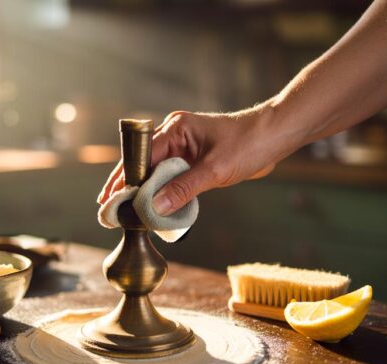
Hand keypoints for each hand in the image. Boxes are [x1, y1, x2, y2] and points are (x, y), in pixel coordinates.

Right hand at [98, 106, 293, 215]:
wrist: (277, 135)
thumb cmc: (249, 143)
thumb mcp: (215, 169)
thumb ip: (184, 188)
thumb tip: (155, 207)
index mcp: (175, 128)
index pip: (141, 155)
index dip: (123, 179)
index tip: (109, 199)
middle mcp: (175, 135)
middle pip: (143, 163)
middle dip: (127, 186)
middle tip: (109, 209)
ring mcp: (184, 147)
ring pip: (156, 172)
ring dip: (145, 191)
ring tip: (126, 212)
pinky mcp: (194, 159)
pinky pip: (172, 176)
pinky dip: (163, 191)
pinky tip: (154, 206)